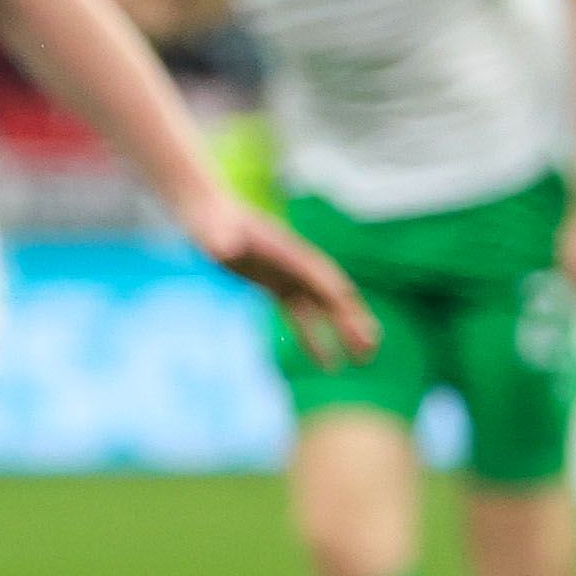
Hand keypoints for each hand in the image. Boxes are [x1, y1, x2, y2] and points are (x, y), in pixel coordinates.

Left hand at [180, 187, 379, 367]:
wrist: (205, 211)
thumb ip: (221, 237)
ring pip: (322, 308)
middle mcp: (295, 264)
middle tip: (370, 353)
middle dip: (354, 323)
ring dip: (341, 334)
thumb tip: (223, 248)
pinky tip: (323, 362)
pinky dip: (313, 336)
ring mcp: (287, 273)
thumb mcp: (213, 230)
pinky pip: (301, 313)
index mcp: (289, 253)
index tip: (363, 332)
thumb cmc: (209, 220)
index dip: (344, 307)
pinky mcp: (274, 283)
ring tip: (357, 364)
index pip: (325, 282)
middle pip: (332, 296)